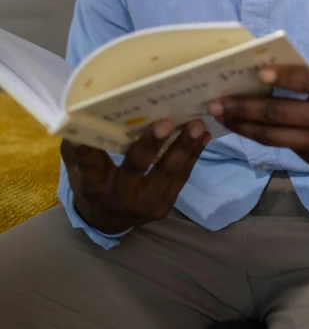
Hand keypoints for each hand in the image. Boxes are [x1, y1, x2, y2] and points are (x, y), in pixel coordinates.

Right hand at [61, 119, 209, 233]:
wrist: (109, 221)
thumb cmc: (93, 184)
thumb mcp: (79, 169)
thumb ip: (80, 145)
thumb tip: (79, 114)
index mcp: (94, 185)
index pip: (90, 162)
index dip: (90, 145)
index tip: (93, 123)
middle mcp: (119, 196)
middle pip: (136, 168)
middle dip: (151, 145)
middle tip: (165, 122)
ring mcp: (145, 203)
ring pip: (167, 172)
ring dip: (183, 147)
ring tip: (196, 124)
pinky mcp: (165, 205)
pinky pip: (181, 178)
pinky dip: (193, 154)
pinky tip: (203, 135)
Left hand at [208, 59, 308, 181]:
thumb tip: (298, 65)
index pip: (308, 80)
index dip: (282, 77)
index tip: (257, 73)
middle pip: (280, 112)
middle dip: (244, 105)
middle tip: (216, 100)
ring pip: (274, 134)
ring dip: (242, 125)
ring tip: (220, 116)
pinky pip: (281, 145)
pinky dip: (257, 137)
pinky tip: (240, 128)